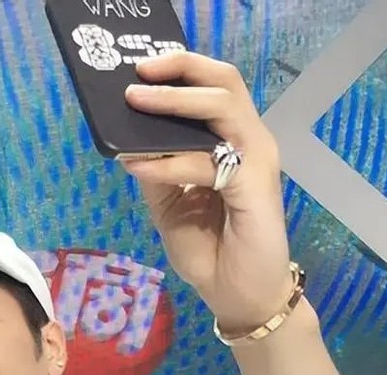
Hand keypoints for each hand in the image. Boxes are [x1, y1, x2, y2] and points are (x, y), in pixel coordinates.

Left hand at [120, 52, 292, 333]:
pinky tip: (137, 165)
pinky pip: (206, 162)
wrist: (237, 295)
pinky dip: (169, 161)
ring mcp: (256, 160)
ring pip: (221, 107)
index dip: (179, 71)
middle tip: (135, 74)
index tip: (138, 68)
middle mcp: (248, 142)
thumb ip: (156, 172)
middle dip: (178, 71)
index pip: (212, 88)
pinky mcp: (255, 186)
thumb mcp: (169, 207)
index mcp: (230, 141)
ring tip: (135, 102)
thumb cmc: (210, 250)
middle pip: (223, 83)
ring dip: (173, 103)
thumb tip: (129, 143)